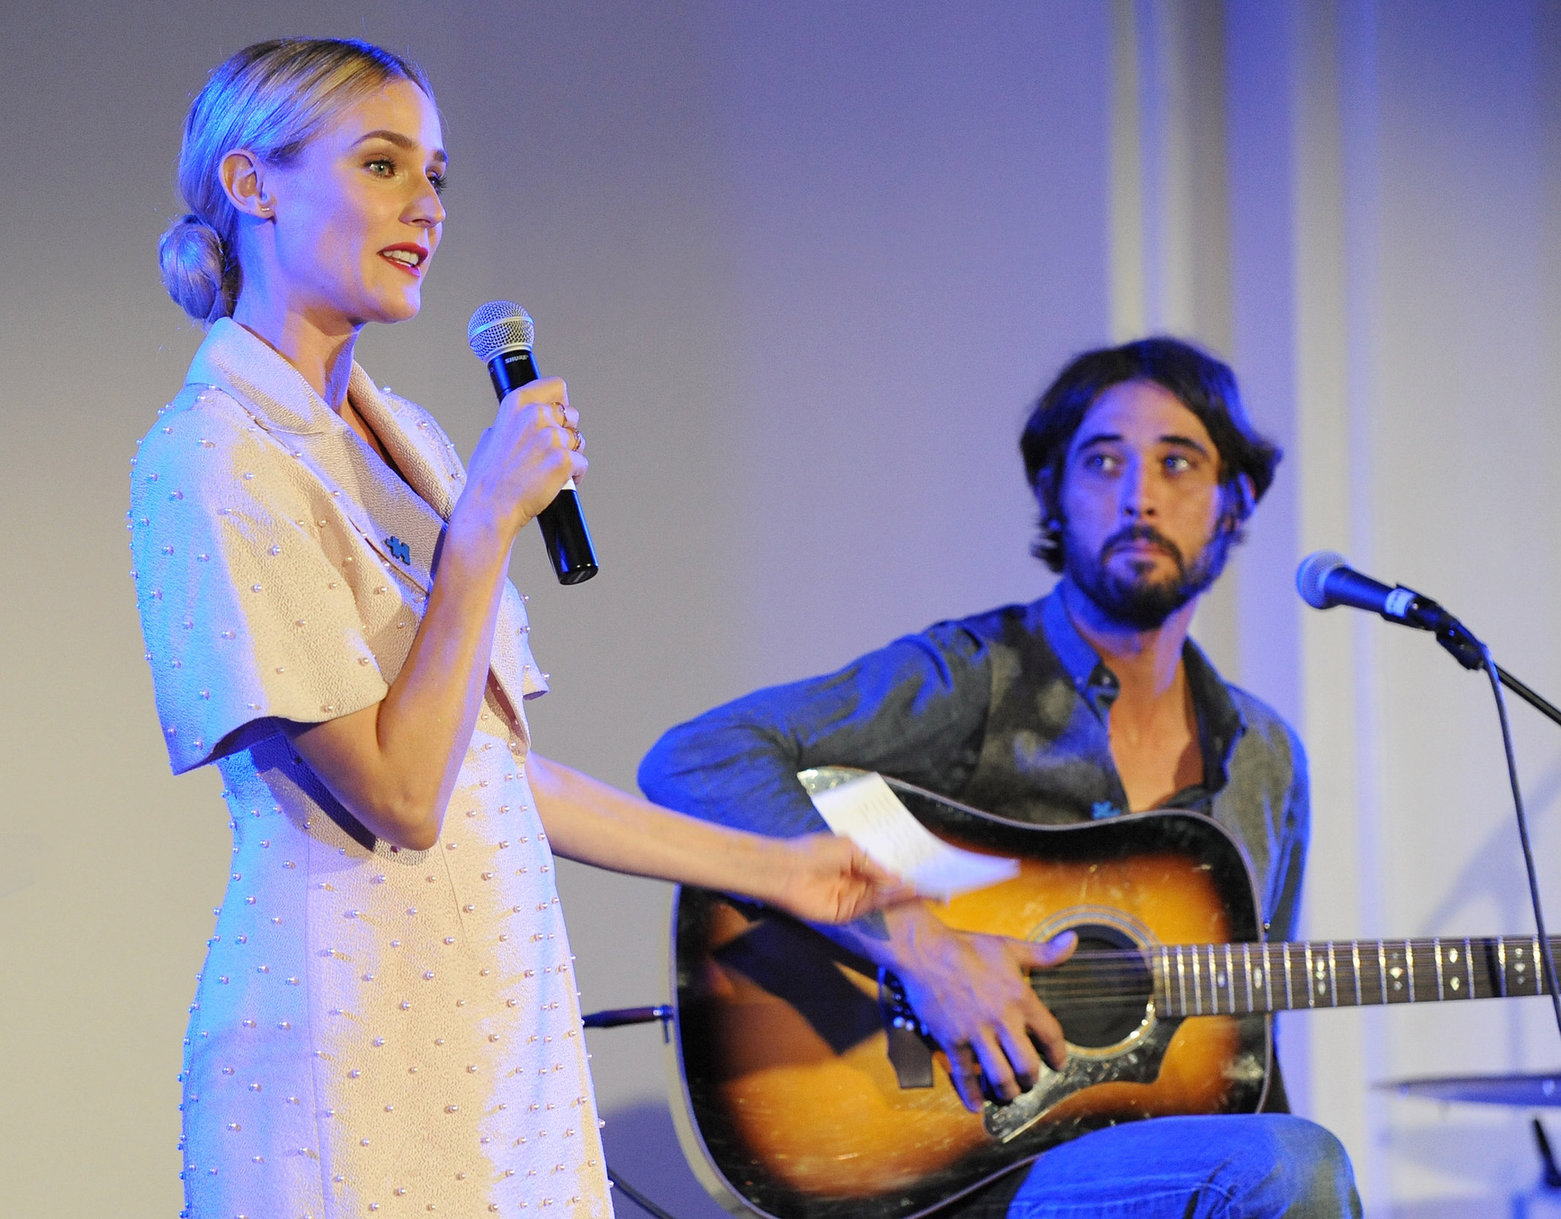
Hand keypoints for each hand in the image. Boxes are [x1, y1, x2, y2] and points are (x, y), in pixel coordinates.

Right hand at [459, 376, 587, 541]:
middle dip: (565, 431)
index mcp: (517, 403)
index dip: (560, 401)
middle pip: (572, 414)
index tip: (558, 412)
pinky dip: (574, 474)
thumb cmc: (488, 478)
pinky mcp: (564, 460)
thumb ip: (512, 422)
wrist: (491, 507)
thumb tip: (523, 421)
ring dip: (570, 454)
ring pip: (578, 440)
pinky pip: (582, 463)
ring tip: (550, 469)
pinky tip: (557, 482)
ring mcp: (552, 437)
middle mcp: (536, 415)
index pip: (556, 386)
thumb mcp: (491, 436)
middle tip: (550, 450)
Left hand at [766, 833, 915, 923]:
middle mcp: (857, 880)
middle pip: (888, 885)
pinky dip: (889, 899)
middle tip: (937, 886)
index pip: (885, 868)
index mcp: (856, 861)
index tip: (929, 871)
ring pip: (883, 896)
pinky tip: (906, 891)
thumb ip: (875, 866)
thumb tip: (899, 878)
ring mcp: (852, 897)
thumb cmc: (814, 852)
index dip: (905, 870)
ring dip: (903, 893)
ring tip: (927, 888)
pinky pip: (871, 905)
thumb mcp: (851, 850)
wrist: (786, 870)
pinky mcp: (847, 912)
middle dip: (910, 885)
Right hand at [892, 918, 1074, 1111]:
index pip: (1051, 1035)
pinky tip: (975, 1105)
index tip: (1058, 1064)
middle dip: (1031, 1079)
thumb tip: (1074, 941)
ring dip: (1007, 1091)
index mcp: (1021, 997)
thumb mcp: (1009, 947)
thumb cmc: (968, 948)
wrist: (924, 951)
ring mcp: (976, 1033)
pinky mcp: (951, 1040)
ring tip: (1007, 1092)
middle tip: (1029, 1081)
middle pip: (1027, 1065)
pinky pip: (964, 1075)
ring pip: (1000, 1077)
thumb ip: (1044, 953)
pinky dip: (971, 1095)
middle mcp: (1002, 1019)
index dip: (1059, 1055)